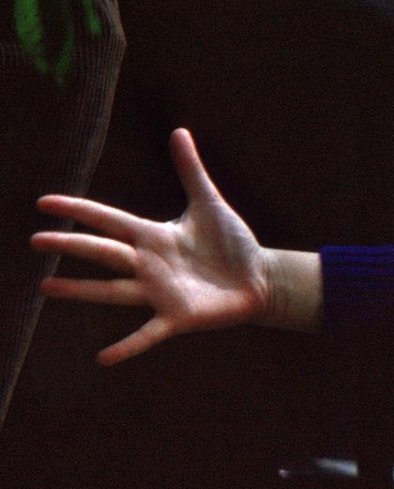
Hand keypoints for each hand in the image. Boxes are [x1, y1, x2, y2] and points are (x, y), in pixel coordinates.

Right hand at [31, 127, 309, 364]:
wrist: (261, 278)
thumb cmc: (233, 244)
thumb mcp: (210, 204)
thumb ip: (191, 171)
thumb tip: (179, 130)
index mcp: (153, 236)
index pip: (109, 219)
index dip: (79, 210)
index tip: (44, 203)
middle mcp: (149, 264)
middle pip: (104, 252)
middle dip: (72, 245)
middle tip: (36, 241)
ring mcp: (160, 292)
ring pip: (113, 291)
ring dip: (81, 290)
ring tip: (46, 288)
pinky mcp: (178, 317)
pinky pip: (147, 334)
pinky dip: (128, 347)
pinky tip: (103, 358)